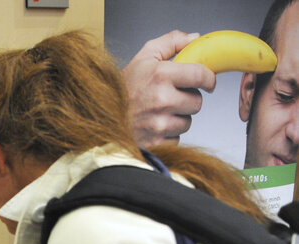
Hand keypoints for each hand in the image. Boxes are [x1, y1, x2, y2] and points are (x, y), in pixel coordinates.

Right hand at [122, 30, 215, 146]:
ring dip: (177, 118)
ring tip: (157, 112)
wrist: (97, 118)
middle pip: (197, 102)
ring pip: (187, 122)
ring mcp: (159, 123)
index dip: (208, 78)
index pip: (201, 75)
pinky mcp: (156, 142)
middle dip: (187, 99)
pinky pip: (175, 138)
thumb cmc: (119, 89)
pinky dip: (167, 134)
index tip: (206, 81)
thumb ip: (170, 43)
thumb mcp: (142, 58)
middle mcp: (161, 100)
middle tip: (170, 97)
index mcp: (159, 76)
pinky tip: (152, 126)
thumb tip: (194, 38)